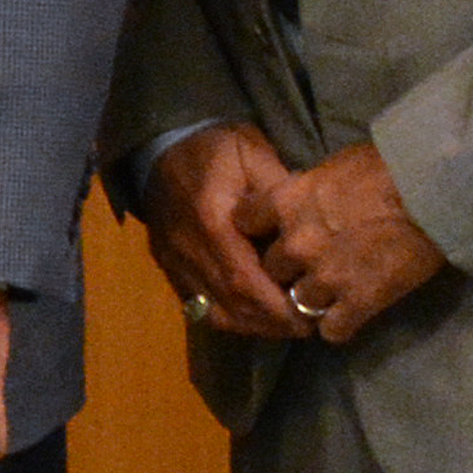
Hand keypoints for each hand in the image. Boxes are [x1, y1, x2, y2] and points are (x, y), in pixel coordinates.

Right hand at [137, 124, 310, 338]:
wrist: (160, 145)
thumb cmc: (214, 147)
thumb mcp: (254, 155)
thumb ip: (281, 193)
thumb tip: (312, 226)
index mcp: (211, 221)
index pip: (245, 279)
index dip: (277, 306)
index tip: (311, 314)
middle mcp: (189, 249)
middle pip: (232, 303)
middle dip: (272, 322)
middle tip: (308, 328)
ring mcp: (174, 261)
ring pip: (214, 311)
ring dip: (252, 325)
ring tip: (285, 327)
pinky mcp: (169, 266)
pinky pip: (199, 304)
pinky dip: (229, 317)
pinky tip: (254, 317)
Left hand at [255, 139, 449, 343]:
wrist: (434, 192)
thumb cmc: (388, 166)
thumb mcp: (333, 167)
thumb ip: (308, 190)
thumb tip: (302, 199)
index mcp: (286, 202)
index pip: (243, 222)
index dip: (257, 230)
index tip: (268, 232)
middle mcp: (296, 243)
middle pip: (271, 268)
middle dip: (287, 269)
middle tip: (310, 266)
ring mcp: (324, 277)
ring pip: (297, 302)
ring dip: (312, 300)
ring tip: (332, 294)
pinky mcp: (357, 303)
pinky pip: (331, 330)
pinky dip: (339, 325)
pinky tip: (351, 315)